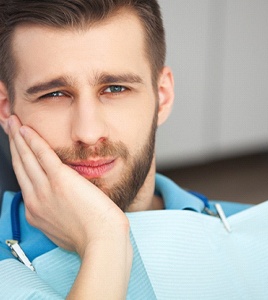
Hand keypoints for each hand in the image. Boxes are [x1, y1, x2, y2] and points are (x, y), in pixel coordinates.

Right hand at [8, 115, 128, 255]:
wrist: (102, 240)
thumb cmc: (91, 236)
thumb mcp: (65, 228)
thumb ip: (58, 213)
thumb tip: (62, 205)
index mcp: (37, 212)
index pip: (25, 180)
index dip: (20, 162)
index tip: (19, 150)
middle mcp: (35, 200)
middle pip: (21, 166)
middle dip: (14, 145)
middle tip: (9, 127)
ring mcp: (45, 189)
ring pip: (27, 158)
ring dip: (18, 137)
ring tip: (13, 122)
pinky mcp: (60, 180)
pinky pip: (42, 155)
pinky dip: (32, 140)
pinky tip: (26, 129)